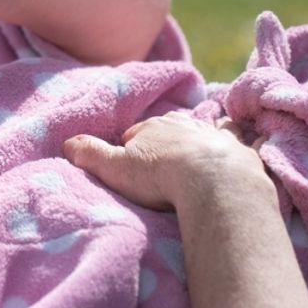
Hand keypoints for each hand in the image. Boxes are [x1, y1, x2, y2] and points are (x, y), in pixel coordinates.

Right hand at [62, 113, 271, 212]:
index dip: (132, 148)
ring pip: (205, 130)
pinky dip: (240, 142)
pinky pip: (241, 141)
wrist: (214, 183)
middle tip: (163, 161)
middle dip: (167, 139)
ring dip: (202, 138)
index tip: (132, 165)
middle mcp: (185, 125)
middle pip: (171, 128)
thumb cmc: (161, 176)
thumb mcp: (116, 168)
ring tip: (199, 152)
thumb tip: (66, 142)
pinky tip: (241, 147)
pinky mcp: (241, 152)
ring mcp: (215, 136)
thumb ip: (91, 155)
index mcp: (153, 127)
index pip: (136, 133)